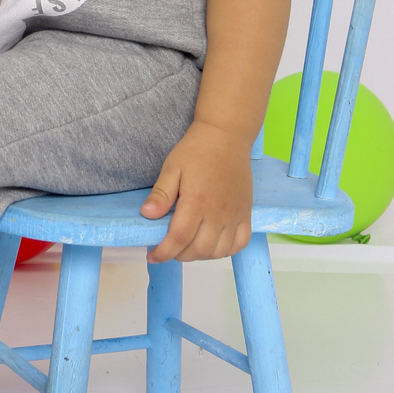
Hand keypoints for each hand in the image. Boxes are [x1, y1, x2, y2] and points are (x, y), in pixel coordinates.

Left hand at [141, 122, 253, 261]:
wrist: (227, 135)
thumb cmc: (197, 150)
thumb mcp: (172, 167)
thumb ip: (161, 194)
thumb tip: (147, 215)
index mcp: (197, 201)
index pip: (179, 238)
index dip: (163, 252)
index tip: (152, 256)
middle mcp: (218, 212)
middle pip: (199, 249)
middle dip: (179, 255)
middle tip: (168, 247)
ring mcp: (235, 214)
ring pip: (219, 251)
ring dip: (201, 255)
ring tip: (188, 245)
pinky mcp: (246, 212)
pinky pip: (240, 242)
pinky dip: (226, 250)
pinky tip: (212, 244)